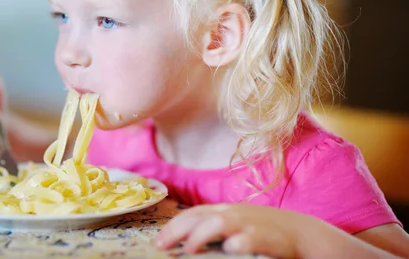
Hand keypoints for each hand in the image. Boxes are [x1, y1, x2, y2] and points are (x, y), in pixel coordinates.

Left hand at [156, 203, 305, 256]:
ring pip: (219, 224)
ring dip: (200, 236)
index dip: (174, 226)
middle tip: (163, 246)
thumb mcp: (238, 224)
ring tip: (188, 250)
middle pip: (199, 216)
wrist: (303, 233)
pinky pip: (248, 239)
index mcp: (225, 211)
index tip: (159, 242)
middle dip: (178, 230)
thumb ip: (215, 229)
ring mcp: (250, 224)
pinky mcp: (266, 237)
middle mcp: (234, 214)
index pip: (193, 213)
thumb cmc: (265, 232)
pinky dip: (237, 244)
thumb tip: (186, 243)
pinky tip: (227, 250)